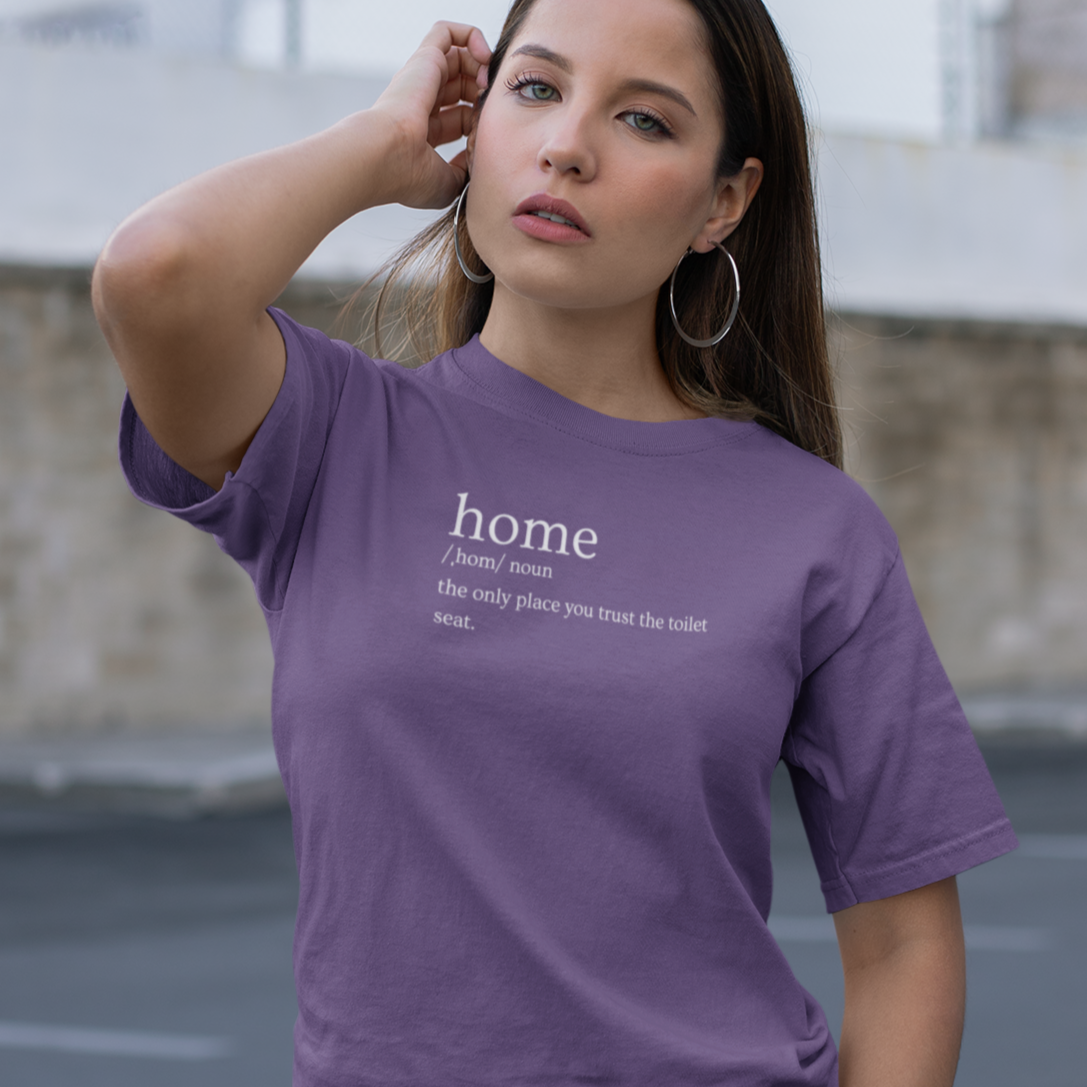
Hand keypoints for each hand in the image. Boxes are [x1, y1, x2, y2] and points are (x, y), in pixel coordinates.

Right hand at [370, 21, 491, 209]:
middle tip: (494, 107)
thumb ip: (466, 171)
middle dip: (485, 96)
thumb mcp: (448, 183)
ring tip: (489, 83)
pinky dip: (472, 36)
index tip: (488, 140)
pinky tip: (484, 56)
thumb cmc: (410, 176)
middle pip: (465, 89)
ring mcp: (421, 80)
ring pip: (459, 59)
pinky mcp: (424, 60)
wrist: (386, 157)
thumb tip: (476, 163)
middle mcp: (422, 103)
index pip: (464, 119)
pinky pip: (448, 32)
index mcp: (425, 132)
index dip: (483, 125)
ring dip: (482, 68)